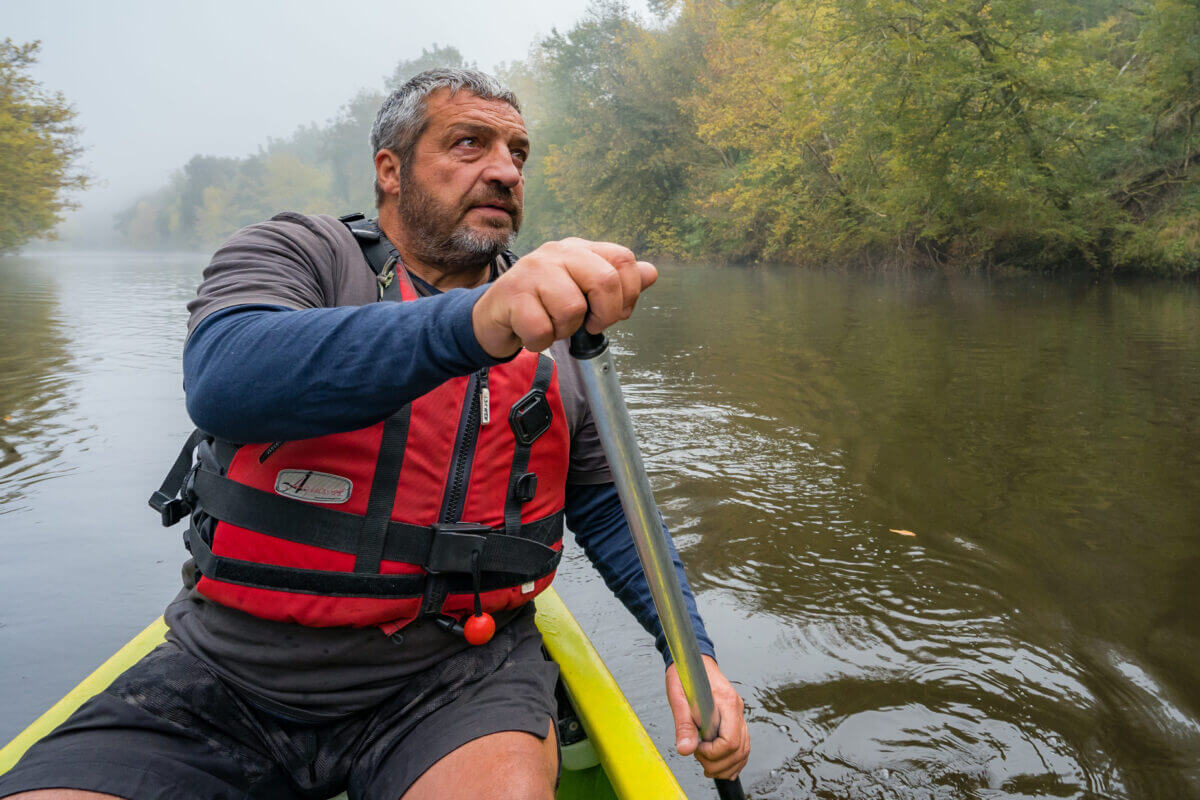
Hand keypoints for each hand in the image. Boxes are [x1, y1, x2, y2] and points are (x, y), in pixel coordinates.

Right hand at [471, 237, 656, 357]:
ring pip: (572, 308)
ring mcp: (533, 271)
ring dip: (565, 330)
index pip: (624, 259)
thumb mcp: (583, 290)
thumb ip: (617, 283)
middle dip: (604, 315)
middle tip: (589, 325)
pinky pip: (542, 329)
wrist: (494, 316)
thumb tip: (651, 273)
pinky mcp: (513, 294)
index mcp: (580, 250)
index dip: (629, 293)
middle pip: (606, 280)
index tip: (616, 312)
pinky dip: (540, 341)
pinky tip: (531, 332)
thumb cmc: (542, 304)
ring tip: (551, 324)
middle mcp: (558, 253)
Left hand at [666, 655, 749, 779]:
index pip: (730, 741)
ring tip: (708, 768)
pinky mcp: (734, 718)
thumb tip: (685, 750)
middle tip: (700, 761)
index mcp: (726, 702)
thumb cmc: (685, 675)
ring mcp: (737, 714)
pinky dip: (734, 760)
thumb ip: (683, 725)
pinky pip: (742, 744)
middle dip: (719, 764)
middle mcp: (736, 709)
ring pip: (744, 749)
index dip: (713, 753)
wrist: (691, 660)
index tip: (696, 749)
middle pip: (740, 749)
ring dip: (727, 766)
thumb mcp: (678, 697)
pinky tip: (723, 767)